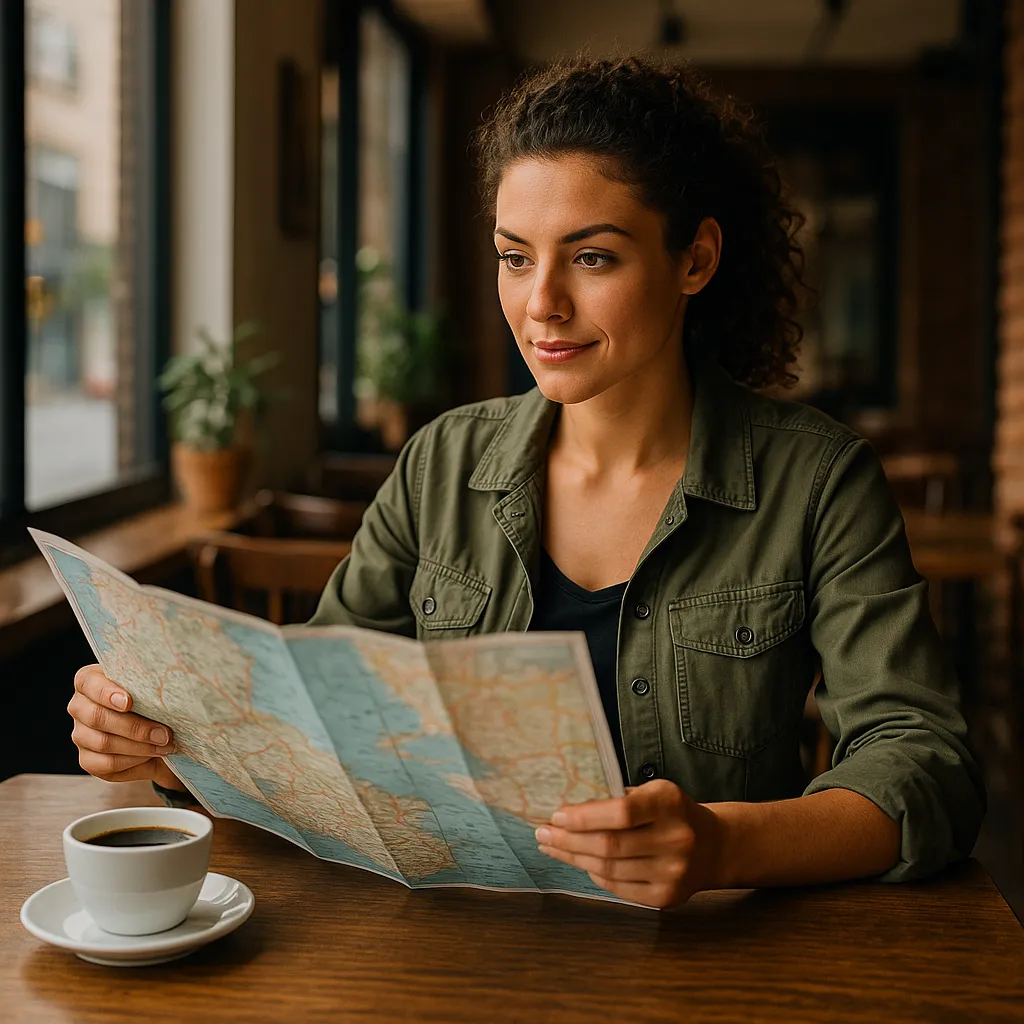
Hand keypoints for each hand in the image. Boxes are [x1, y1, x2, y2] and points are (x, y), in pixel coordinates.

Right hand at [68, 664, 184, 789]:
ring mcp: (80, 734)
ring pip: (104, 742)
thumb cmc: (155, 702)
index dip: (106, 692)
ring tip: (165, 745)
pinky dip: (133, 760)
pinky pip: (107, 764)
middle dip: (135, 727)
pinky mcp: (87, 760)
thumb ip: (152, 686)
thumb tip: (172, 691)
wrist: (160, 733)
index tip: (129, 702)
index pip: (87, 682)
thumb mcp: (153, 689)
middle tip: (164, 733)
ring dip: (139, 746)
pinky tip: (151, 755)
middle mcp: (80, 706)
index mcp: (90, 681)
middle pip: (97, 717)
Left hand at [535, 778, 723, 907]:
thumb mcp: (654, 792)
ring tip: (552, 847)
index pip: (621, 812)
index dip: (584, 817)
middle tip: (542, 833)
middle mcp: (675, 839)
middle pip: (609, 845)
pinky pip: (619, 887)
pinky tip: (580, 862)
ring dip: (574, 858)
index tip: (556, 815)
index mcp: (670, 804)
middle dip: (568, 840)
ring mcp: (673, 872)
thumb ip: (618, 800)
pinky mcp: (667, 897)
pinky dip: (594, 874)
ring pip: (609, 869)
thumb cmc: (672, 813)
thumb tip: (567, 812)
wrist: (714, 846)